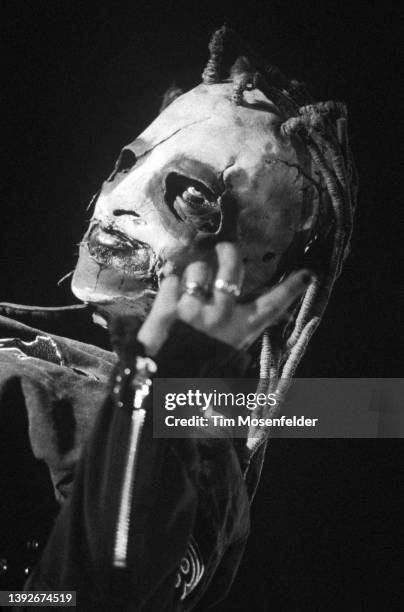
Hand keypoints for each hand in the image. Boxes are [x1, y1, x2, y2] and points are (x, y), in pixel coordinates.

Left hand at [137, 242, 310, 355]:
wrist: (161, 382)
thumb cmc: (197, 368)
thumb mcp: (229, 353)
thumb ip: (243, 330)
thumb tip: (271, 316)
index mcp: (240, 330)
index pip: (272, 305)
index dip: (291, 289)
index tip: (307, 274)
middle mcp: (220, 317)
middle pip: (232, 270)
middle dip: (229, 253)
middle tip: (223, 249)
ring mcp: (192, 311)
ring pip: (198, 270)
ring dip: (194, 273)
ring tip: (190, 286)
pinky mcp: (167, 308)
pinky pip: (171, 279)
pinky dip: (171, 284)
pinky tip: (171, 296)